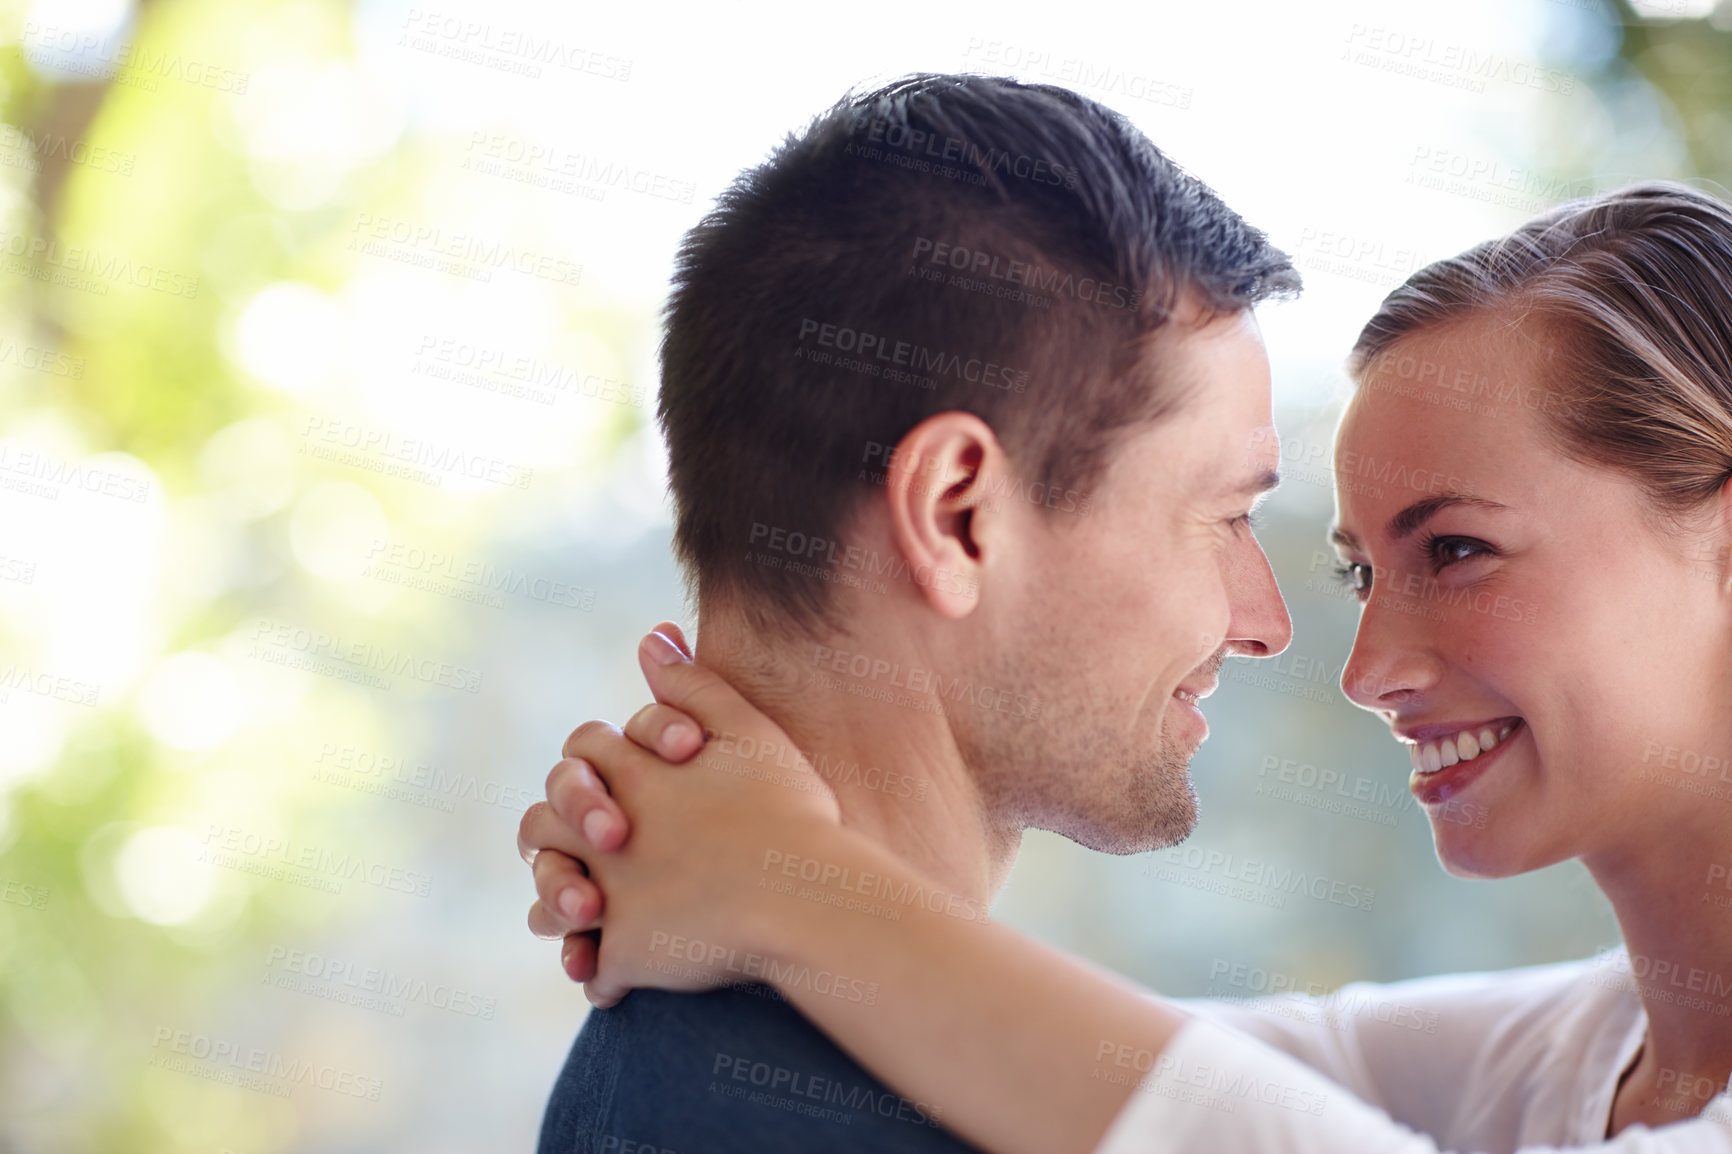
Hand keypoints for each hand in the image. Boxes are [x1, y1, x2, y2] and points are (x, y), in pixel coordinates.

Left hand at [518, 623, 841, 1005]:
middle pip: (542, 825)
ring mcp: (610, 899)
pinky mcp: (626, 956)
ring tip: (585, 912)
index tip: (633, 781)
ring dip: (560, 906)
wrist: (804, 897)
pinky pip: (594, 970)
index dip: (599, 763)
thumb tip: (651, 638)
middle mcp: (603, 837)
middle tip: (605, 844)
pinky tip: (610, 972)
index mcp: (628, 776)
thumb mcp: (746, 731)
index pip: (581, 754)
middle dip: (561, 830)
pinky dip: (596, 969)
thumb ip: (693, 684)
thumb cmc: (786, 811)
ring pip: (552, 904)